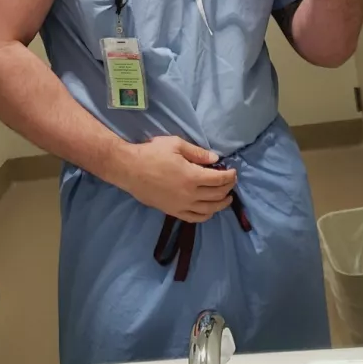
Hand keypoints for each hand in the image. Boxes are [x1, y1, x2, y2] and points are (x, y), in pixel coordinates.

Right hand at [118, 136, 235, 222]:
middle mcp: (189, 194)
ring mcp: (181, 205)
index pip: (219, 180)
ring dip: (221, 204)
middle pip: (217, 195)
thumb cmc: (152, 153)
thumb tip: (215, 159)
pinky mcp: (173, 211)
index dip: (229, 176)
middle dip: (228, 188)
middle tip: (231, 181)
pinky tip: (209, 210)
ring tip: (226, 198)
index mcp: (192, 176)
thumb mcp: (176, 145)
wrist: (129, 169)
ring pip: (209, 210)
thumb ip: (198, 153)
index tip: (233, 171)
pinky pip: (194, 218)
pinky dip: (206, 215)